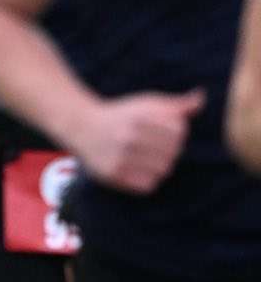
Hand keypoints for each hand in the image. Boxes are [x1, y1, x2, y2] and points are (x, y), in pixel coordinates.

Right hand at [74, 89, 205, 193]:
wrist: (81, 126)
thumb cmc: (121, 114)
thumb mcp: (146, 104)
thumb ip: (176, 104)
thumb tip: (201, 97)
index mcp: (138, 115)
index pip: (179, 131)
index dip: (175, 132)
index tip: (162, 131)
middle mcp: (128, 135)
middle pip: (172, 152)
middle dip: (168, 151)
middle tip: (152, 147)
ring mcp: (119, 155)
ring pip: (162, 169)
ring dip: (158, 166)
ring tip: (146, 158)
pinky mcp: (112, 173)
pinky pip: (147, 184)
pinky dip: (147, 179)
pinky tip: (137, 168)